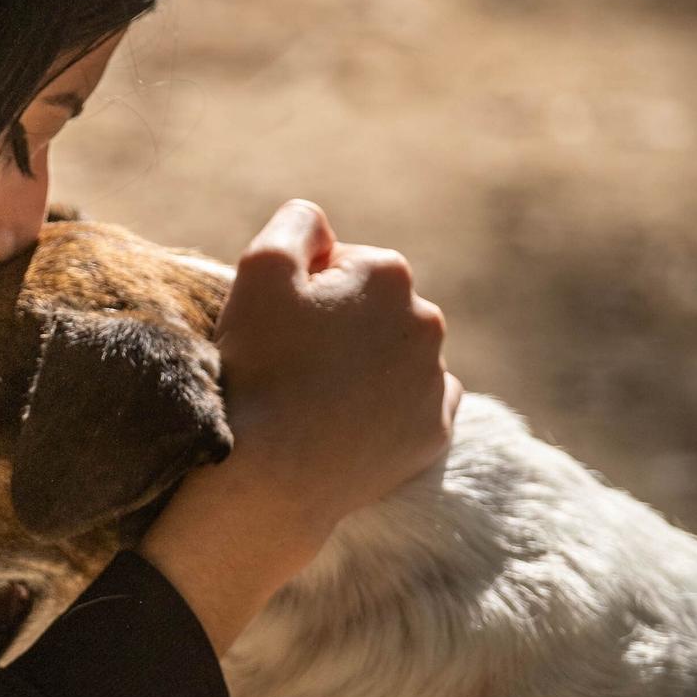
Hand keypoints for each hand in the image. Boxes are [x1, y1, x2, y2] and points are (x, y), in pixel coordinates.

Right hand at [140, 199, 457, 650]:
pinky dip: (388, 409)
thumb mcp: (260, 266)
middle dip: (343, 326)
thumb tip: (325, 227)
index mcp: (389, 274)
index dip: (304, 293)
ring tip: (317, 398)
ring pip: (397, 357)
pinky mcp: (435, 433)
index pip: (344, 266)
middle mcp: (428, 321)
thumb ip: (297, 224)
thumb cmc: (260, 365)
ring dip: (366, 366)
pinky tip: (347, 423)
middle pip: (375, 311)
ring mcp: (435, 381)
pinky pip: (416, 406)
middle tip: (295, 364)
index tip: (280, 328)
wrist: (273, 472)